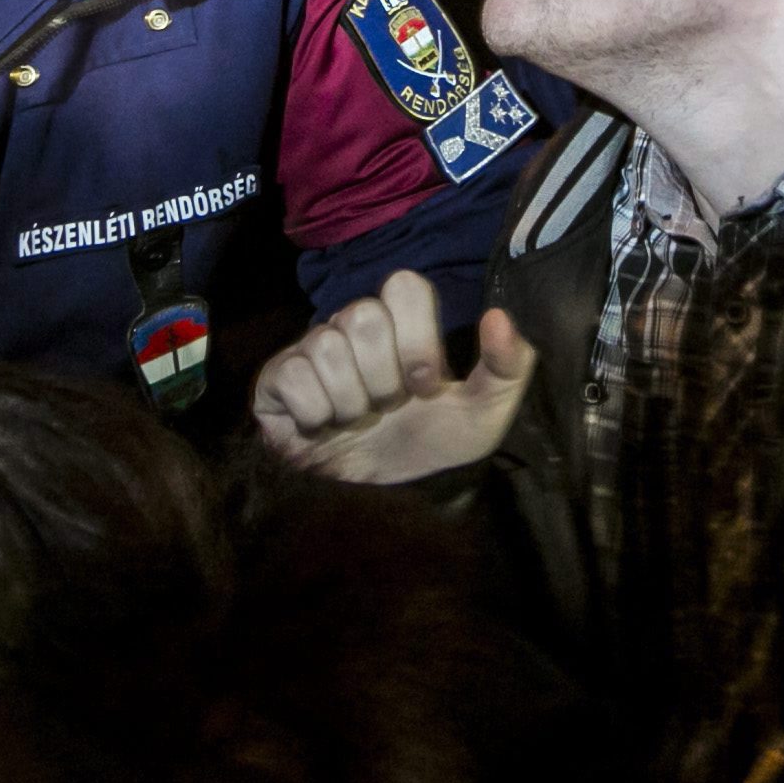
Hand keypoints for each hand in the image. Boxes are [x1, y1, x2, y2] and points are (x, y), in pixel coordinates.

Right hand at [253, 271, 535, 484]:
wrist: (376, 498)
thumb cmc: (428, 444)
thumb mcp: (482, 416)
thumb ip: (507, 367)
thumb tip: (498, 316)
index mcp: (401, 323)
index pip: (404, 284)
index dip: (417, 340)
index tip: (425, 385)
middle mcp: (353, 325)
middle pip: (362, 316)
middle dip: (382, 379)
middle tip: (386, 407)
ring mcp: (311, 348)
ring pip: (327, 346)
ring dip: (350, 402)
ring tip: (356, 420)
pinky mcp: (276, 377)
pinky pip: (293, 375)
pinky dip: (314, 412)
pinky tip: (322, 425)